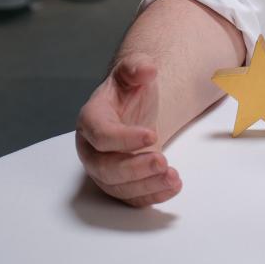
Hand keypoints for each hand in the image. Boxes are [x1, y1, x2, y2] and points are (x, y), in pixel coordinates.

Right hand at [75, 54, 180, 206]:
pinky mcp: (119, 183)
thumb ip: (137, 66)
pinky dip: (151, 196)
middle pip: (104, 168)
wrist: (133, 108)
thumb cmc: (129, 90)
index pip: (101, 134)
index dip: (124, 138)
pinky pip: (130, 197)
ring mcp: (103, 169)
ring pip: (117, 187)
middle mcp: (91, 149)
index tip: (153, 134)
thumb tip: (146, 69)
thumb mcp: (133, 70)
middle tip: (163, 162)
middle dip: (134, 169)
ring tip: (173, 178)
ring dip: (146, 185)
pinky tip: (171, 187)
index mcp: (91, 118)